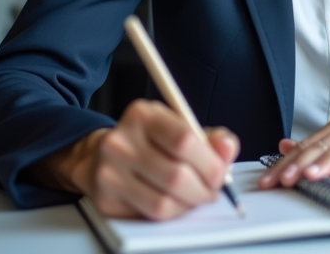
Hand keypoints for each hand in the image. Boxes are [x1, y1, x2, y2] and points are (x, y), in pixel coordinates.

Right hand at [28, 99, 239, 219]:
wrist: (101, 156)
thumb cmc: (151, 142)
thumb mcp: (179, 127)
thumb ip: (210, 138)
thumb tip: (227, 147)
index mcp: (143, 115)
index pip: (184, 140)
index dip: (210, 163)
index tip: (220, 173)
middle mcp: (121, 141)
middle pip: (176, 175)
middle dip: (204, 188)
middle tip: (212, 189)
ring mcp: (109, 172)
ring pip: (164, 201)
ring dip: (190, 204)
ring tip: (196, 196)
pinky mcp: (106, 199)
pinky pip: (150, 214)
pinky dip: (173, 212)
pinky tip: (176, 202)